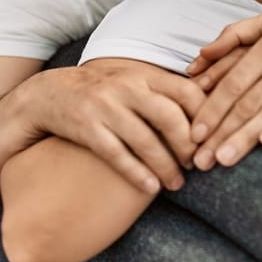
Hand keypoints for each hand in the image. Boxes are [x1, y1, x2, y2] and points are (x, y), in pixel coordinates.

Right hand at [25, 60, 204, 192]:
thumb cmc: (102, 91)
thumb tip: (208, 108)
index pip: (186, 90)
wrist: (47, 94)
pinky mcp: (86, 127)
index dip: (205, 116)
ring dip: (165, 166)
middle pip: (169, 116)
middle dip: (188, 145)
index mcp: (143, 74)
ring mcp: (105, 107)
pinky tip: (151, 188)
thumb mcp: (132, 80)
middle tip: (199, 166)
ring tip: (178, 184)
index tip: (213, 139)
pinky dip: (136, 173)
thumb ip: (164, 90)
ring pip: (144, 140)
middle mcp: (126, 86)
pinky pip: (116, 154)